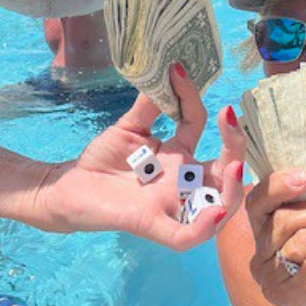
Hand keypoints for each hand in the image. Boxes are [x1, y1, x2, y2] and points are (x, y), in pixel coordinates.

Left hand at [36, 65, 245, 249]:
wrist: (69, 186)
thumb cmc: (103, 158)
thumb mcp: (129, 127)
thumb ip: (149, 104)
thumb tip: (164, 69)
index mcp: (179, 155)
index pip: (197, 123)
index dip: (191, 97)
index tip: (178, 70)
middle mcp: (182, 181)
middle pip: (223, 170)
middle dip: (236, 145)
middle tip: (229, 118)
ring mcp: (170, 204)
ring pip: (217, 208)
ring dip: (231, 190)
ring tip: (233, 166)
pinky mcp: (150, 223)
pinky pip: (183, 236)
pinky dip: (202, 229)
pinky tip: (214, 213)